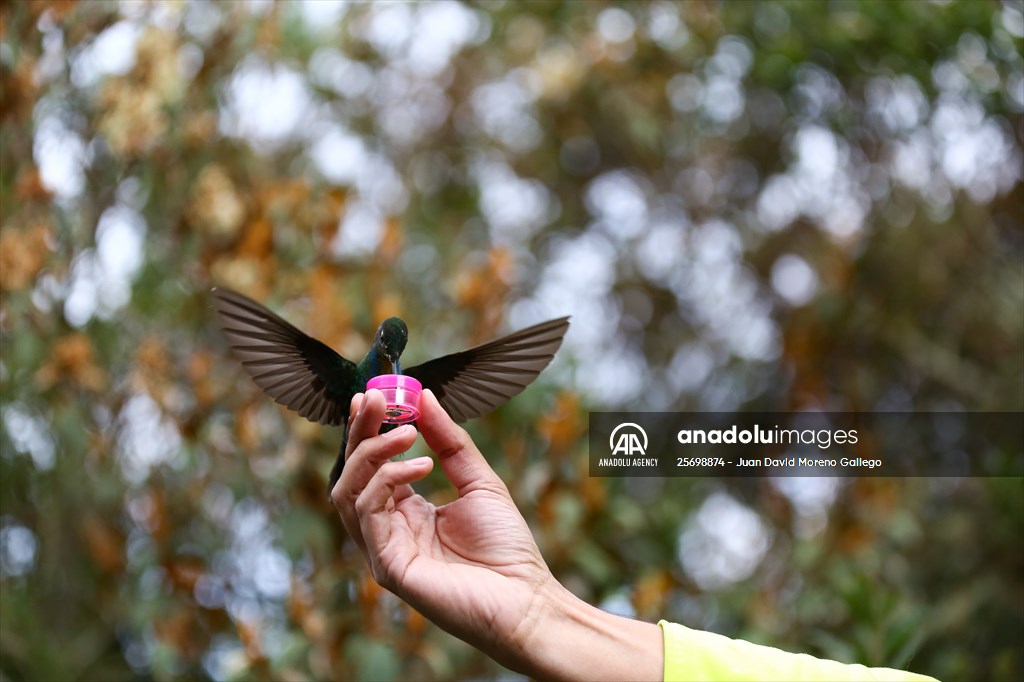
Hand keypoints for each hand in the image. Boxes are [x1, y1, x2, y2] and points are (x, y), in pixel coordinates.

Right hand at [331, 388, 661, 680]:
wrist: (526, 599)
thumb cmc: (507, 549)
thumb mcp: (478, 480)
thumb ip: (449, 441)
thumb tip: (425, 398)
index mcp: (406, 512)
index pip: (373, 464)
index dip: (369, 429)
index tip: (377, 394)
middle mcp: (388, 529)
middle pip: (351, 474)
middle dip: (360, 433)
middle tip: (376, 399)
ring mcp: (383, 549)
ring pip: (348, 492)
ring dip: (373, 454)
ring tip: (408, 433)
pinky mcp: (387, 565)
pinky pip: (368, 513)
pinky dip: (388, 481)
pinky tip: (421, 465)